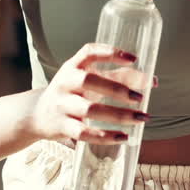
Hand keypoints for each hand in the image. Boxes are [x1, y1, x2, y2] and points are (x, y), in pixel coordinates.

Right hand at [27, 43, 152, 144]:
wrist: (36, 115)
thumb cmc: (71, 94)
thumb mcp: (86, 80)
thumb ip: (116, 77)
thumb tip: (152, 81)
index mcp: (72, 66)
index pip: (89, 52)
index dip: (111, 53)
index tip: (134, 59)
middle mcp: (65, 83)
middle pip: (89, 82)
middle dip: (117, 89)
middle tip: (140, 97)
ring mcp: (61, 105)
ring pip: (90, 110)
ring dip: (119, 115)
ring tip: (141, 119)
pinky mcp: (61, 126)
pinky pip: (84, 132)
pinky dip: (106, 136)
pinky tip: (123, 137)